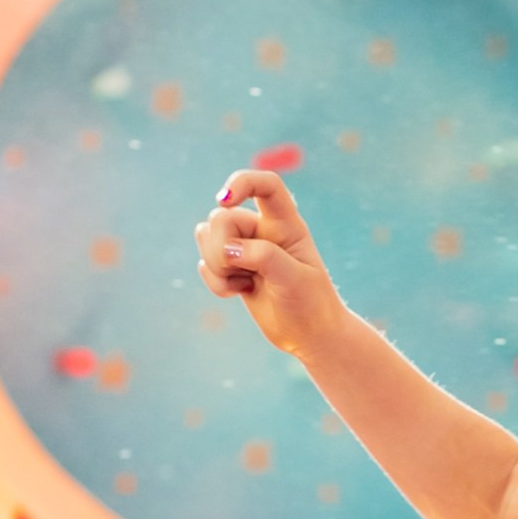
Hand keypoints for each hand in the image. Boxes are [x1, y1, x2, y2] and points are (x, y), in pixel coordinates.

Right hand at [195, 169, 344, 361]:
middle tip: (241, 272)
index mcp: (286, 224)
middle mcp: (263, 230)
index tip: (224, 200)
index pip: (265, 184)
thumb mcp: (295, 279)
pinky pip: (205, 263)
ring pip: (207, 236)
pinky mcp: (232, 268)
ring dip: (216, 265)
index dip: (241, 182)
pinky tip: (238, 291)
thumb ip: (264, 257)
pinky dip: (215, 282)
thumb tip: (228, 248)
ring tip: (244, 283)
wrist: (310, 335)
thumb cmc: (311, 304)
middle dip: (220, 248)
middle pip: (221, 218)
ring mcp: (245, 249)